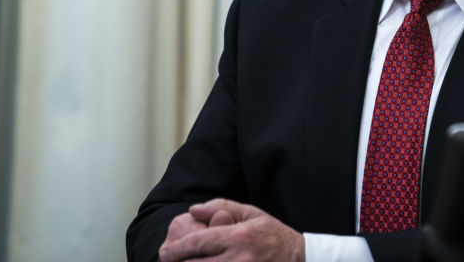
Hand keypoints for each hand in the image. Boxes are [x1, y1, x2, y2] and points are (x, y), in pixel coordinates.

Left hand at [157, 198, 304, 261]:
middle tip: (167, 260)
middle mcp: (239, 259)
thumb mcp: (251, 213)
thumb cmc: (272, 234)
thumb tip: (193, 210)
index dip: (177, 248)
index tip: (165, 251)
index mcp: (240, 236)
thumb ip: (221, 207)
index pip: (198, 242)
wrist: (298, 258)